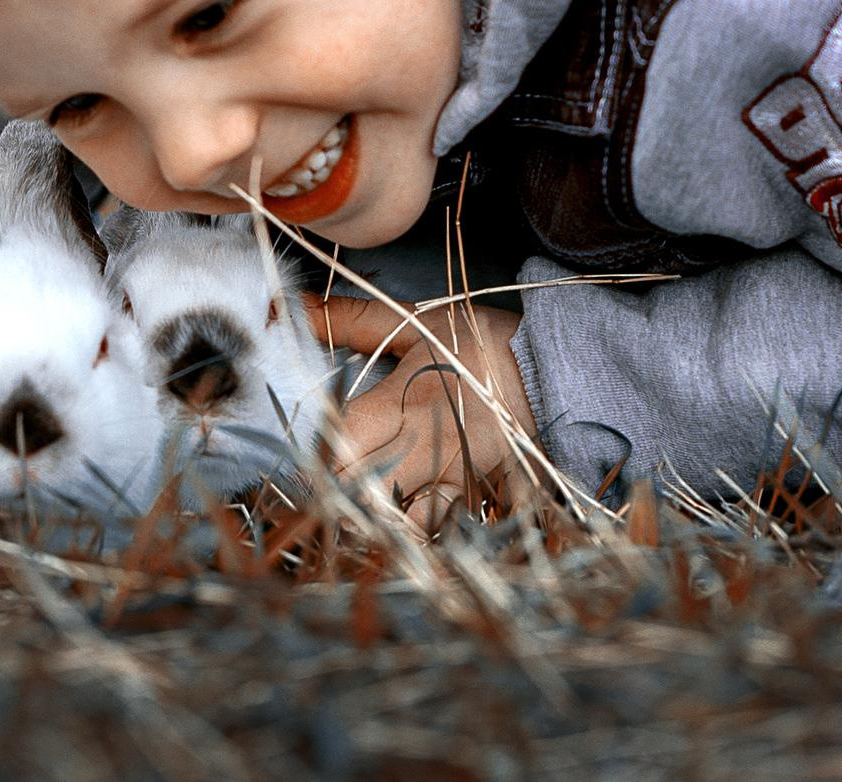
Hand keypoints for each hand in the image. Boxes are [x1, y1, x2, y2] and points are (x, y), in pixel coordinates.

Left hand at [310, 293, 539, 531]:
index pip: (336, 442)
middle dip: (334, 495)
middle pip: (357, 491)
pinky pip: (442, 534)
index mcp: (401, 403)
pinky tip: (405, 528)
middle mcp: (423, 449)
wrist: (556, 365)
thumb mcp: (418, 320)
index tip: (304, 454)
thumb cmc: (481, 342)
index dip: (312, 454)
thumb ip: (351, 319)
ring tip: (360, 515)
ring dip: (375, 523)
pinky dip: (419, 535)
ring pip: (398, 524)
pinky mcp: (479, 499)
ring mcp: (453, 481)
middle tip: (322, 490)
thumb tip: (285, 307)